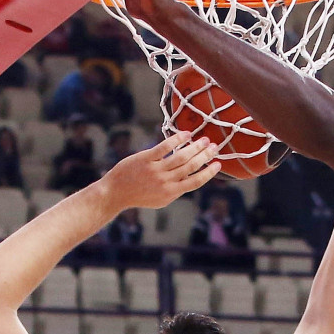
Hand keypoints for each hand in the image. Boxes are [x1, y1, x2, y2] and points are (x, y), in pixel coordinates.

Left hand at [98, 131, 220, 210]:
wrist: (115, 193)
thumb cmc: (139, 196)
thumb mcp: (160, 199)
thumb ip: (176, 190)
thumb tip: (192, 179)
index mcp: (172, 193)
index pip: (196, 181)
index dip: (209, 172)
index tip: (218, 164)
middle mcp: (165, 182)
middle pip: (191, 166)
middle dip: (205, 155)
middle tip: (214, 147)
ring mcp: (155, 170)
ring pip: (181, 156)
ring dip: (195, 147)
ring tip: (204, 139)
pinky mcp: (145, 159)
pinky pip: (164, 147)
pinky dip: (177, 140)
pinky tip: (186, 134)